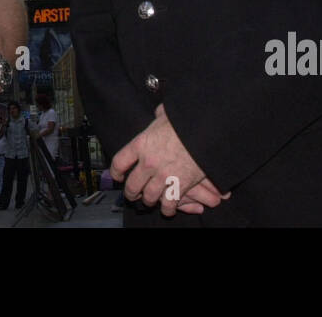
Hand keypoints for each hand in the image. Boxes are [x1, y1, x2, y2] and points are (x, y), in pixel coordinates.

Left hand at [111, 105, 229, 216]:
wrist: (205, 131)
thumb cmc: (185, 121)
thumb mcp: (166, 114)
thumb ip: (159, 116)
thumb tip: (159, 112)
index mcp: (141, 144)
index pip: (119, 162)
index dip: (116, 172)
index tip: (118, 176)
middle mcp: (148, 163)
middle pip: (132, 186)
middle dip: (131, 193)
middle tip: (133, 195)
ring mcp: (162, 176)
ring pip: (149, 197)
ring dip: (149, 201)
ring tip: (150, 201)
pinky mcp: (179, 186)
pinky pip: (168, 205)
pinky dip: (167, 209)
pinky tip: (168, 208)